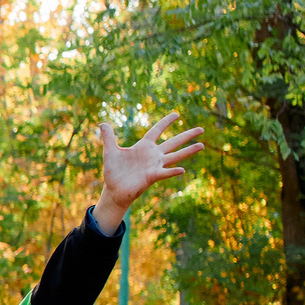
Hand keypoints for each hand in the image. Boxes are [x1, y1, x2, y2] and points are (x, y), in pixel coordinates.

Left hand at [94, 111, 204, 232]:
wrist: (114, 190)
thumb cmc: (114, 171)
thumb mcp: (110, 151)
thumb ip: (108, 137)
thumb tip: (102, 123)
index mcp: (144, 146)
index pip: (157, 130)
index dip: (166, 122)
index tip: (177, 114)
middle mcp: (153, 155)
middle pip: (173, 142)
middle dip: (187, 135)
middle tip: (202, 129)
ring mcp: (155, 165)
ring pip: (175, 156)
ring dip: (188, 151)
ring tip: (202, 145)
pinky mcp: (152, 176)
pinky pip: (165, 172)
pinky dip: (173, 171)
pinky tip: (183, 169)